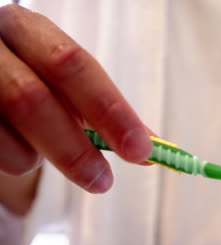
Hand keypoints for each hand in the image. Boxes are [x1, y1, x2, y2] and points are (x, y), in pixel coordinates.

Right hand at [0, 4, 152, 192]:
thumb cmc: (31, 76)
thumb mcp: (63, 82)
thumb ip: (103, 110)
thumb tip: (149, 147)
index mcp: (28, 30)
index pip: (73, 65)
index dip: (110, 109)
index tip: (141, 148)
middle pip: (31, 99)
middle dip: (74, 149)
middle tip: (103, 181)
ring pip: (7, 135)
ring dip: (40, 156)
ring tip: (51, 150)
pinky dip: (18, 160)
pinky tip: (24, 147)